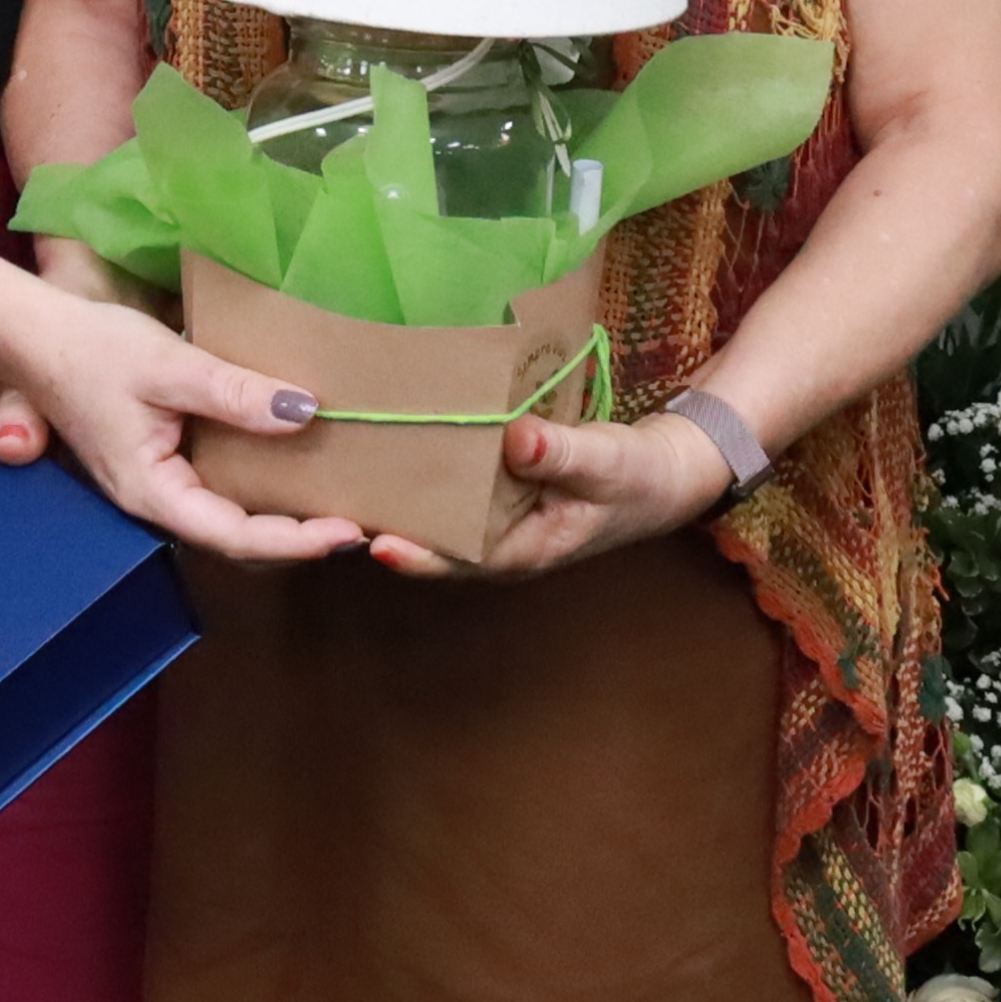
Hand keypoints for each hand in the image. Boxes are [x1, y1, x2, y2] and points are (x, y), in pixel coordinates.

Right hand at [0, 292, 363, 563]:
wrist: (34, 334)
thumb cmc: (92, 348)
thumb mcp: (170, 365)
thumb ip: (235, 393)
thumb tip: (304, 411)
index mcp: (154, 493)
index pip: (237, 537)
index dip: (297, 540)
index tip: (350, 532)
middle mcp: (156, 501)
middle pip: (237, 540)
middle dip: (297, 538)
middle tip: (359, 524)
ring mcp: (157, 483)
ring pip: (229, 516)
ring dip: (281, 514)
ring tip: (339, 502)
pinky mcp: (160, 458)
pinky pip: (218, 487)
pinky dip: (259, 485)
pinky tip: (291, 463)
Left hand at [363, 408, 731, 580]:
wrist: (669, 472)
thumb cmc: (640, 475)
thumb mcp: (608, 460)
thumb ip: (563, 453)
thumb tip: (517, 440)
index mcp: (527, 551)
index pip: (461, 560)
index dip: (417, 554)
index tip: (373, 540)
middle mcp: (502, 546)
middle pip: (434, 545)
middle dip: (388, 528)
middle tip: (331, 508)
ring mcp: (498, 524)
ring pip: (439, 522)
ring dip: (398, 504)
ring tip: (344, 479)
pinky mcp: (498, 498)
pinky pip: (452, 496)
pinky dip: (423, 479)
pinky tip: (391, 452)